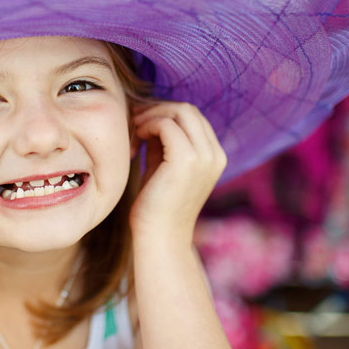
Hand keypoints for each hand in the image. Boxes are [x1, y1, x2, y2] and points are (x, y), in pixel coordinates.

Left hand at [129, 102, 225, 244]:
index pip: (192, 116)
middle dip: (156, 109)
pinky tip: (135, 142)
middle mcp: (215, 154)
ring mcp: (204, 156)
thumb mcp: (162, 165)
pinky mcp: (187, 160)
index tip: (140, 123)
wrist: (159, 239)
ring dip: (150, 116)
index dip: (164, 112)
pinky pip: (166, 125)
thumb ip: (162, 140)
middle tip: (133, 122)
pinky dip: (147, 126)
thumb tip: (150, 112)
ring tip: (133, 133)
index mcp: (214, 155)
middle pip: (187, 109)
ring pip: (178, 111)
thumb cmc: (156, 205)